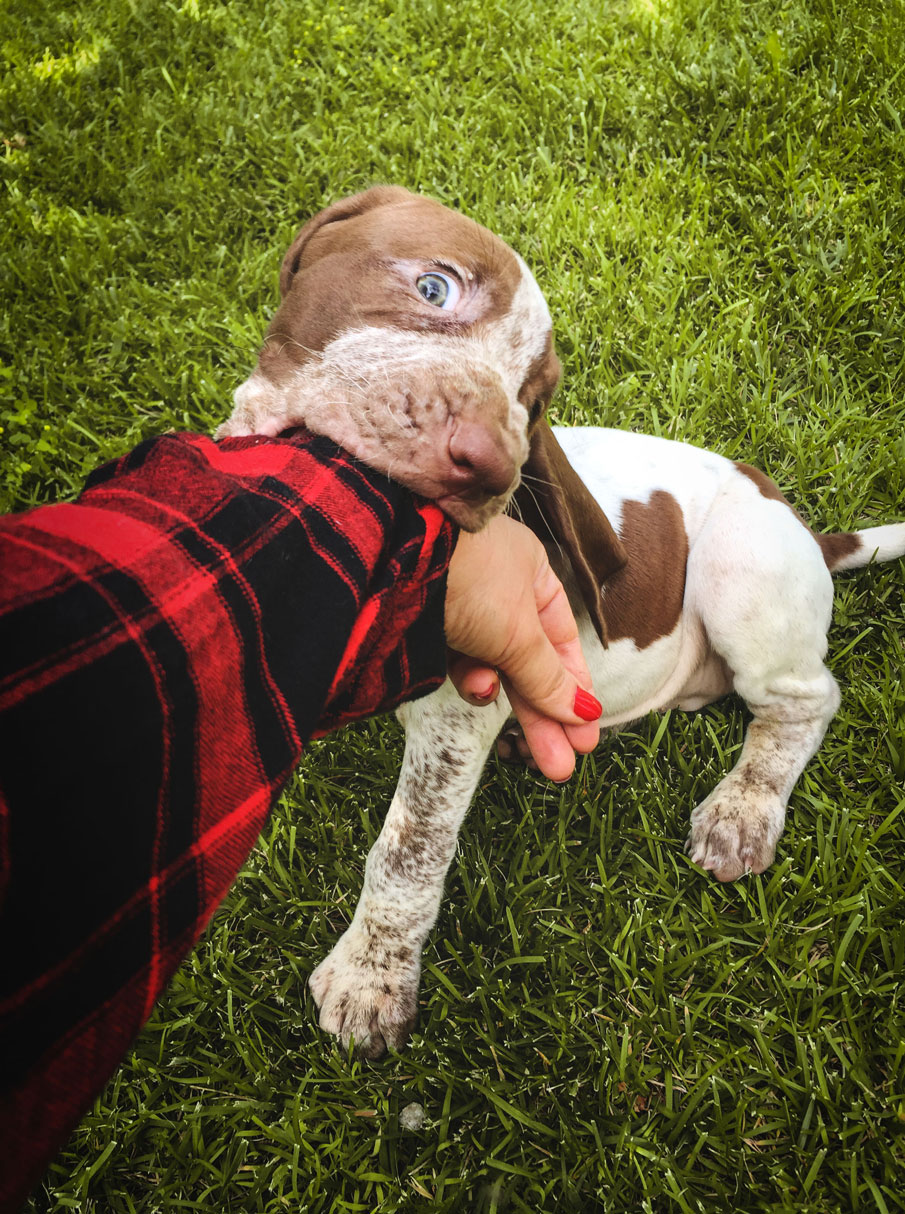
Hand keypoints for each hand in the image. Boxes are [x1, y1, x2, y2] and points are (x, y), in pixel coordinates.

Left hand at [444, 515, 601, 780]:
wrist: (393, 554)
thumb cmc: (471, 577)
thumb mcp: (519, 634)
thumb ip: (549, 678)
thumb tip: (586, 713)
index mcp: (533, 574)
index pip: (562, 643)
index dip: (573, 690)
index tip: (584, 736)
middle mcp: (501, 588)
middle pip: (529, 663)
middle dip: (543, 716)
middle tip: (559, 767)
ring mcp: (463, 605)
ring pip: (492, 665)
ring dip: (498, 693)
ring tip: (492, 702)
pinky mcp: (429, 623)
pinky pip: (458, 661)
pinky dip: (467, 676)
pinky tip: (473, 684)